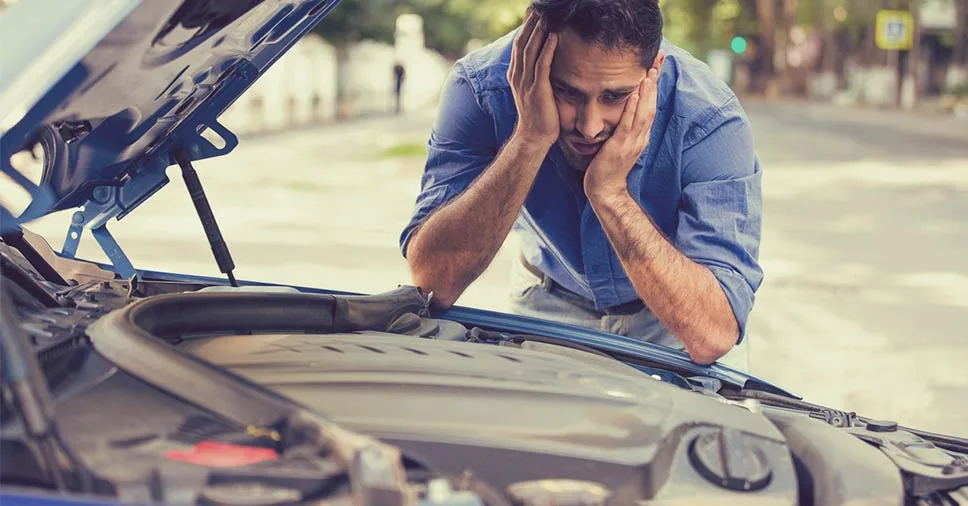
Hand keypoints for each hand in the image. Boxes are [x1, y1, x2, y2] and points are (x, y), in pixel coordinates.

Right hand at [507, 10, 558, 147]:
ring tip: (546, 15)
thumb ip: (535, 73)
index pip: (519, 45)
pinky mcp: (538, 90)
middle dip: (531, 24)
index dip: (526, 27)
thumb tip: (545, 58)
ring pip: (530, 50)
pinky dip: (548, 49)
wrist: (534, 137)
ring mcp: (526, 83)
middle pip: (522, 43)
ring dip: (539, 31)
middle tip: (539, 8)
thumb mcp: (533, 89)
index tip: (533, 13)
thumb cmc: (538, 114)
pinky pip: (542, 65)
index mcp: (515, 74)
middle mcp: (518, 76)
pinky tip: (554, 35)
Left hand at [584, 67, 659, 200]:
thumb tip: (622, 112)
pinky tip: (635, 95)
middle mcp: (640, 137)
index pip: (651, 105)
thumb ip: (624, 127)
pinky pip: (628, 125)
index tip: (656, 65)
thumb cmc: (608, 167)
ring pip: (644, 113)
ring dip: (647, 92)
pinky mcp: (620, 147)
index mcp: (641, 135)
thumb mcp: (619, 143)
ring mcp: (632, 142)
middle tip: (659, 60)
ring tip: (650, 72)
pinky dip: (632, 109)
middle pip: (652, 105)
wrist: (605, 190)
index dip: (655, 86)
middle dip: (655, 83)